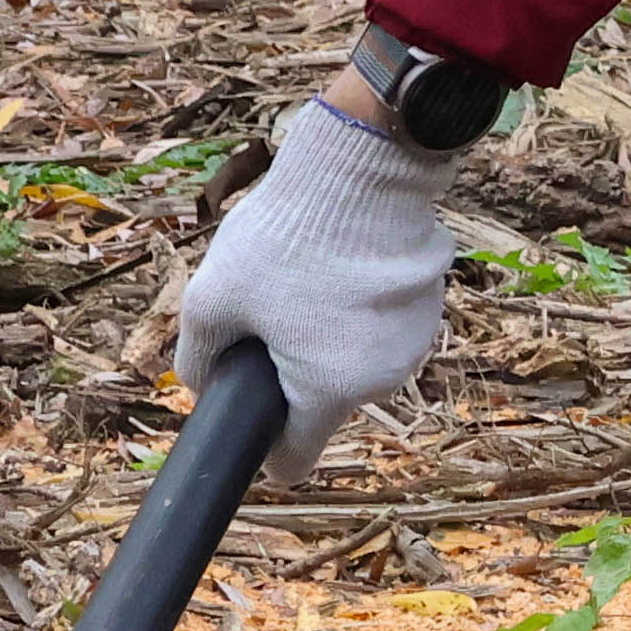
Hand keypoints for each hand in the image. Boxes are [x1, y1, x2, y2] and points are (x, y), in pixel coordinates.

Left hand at [166, 95, 458, 480]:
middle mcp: (381, 382)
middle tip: (273, 313)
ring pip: (356, 360)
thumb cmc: (285, 238)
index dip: (266, 445)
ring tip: (309, 277)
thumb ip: (199, 357)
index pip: (294, 461)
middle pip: (324, 400)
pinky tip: (346, 262)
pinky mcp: (431, 305)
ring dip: (333, 336)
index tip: (252, 411)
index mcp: (328, 392)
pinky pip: (384, 325)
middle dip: (296, 371)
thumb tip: (200, 385)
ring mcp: (414, 343)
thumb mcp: (211, 298)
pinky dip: (364, 307)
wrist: (364, 170)